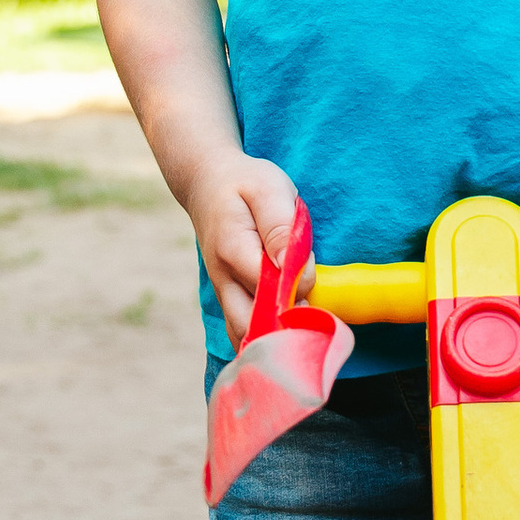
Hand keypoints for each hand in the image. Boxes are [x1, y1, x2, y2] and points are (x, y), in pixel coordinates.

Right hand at [188, 154, 303, 341]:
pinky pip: (242, 330)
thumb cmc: (244, 183)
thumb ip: (280, 228)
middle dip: (285, 328)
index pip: (270, 288)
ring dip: (273, 337)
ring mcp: (223, 292)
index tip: (311, 269)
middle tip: (311, 312)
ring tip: (301, 322)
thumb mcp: (267, 190)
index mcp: (233, 251)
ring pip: (243, 335)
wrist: (208, 183)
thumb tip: (293, 269)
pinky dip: (264, 335)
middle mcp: (223, 279)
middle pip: (251, 326)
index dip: (297, 286)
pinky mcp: (229, 296)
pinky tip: (286, 326)